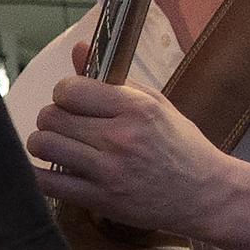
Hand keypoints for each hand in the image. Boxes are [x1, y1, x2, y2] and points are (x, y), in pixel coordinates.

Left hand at [23, 43, 236, 235]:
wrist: (207, 195)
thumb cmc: (181, 146)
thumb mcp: (155, 103)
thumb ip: (113, 78)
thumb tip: (79, 48)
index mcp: (135, 108)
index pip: (70, 89)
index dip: (64, 93)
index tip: (72, 101)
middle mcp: (120, 138)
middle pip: (51, 116)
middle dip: (52, 118)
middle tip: (66, 126)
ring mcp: (109, 171)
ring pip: (44, 145)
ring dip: (43, 144)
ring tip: (59, 146)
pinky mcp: (101, 200)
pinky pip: (49, 182)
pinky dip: (41, 175)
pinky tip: (55, 170)